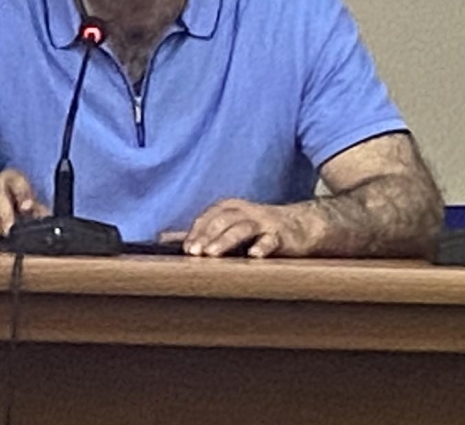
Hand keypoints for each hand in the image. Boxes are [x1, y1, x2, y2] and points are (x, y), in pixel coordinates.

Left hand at [171, 198, 319, 257]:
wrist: (300, 227)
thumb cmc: (258, 228)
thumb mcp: (228, 226)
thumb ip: (199, 233)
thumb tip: (163, 238)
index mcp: (230, 208)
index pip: (208, 217)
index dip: (196, 231)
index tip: (185, 249)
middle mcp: (245, 212)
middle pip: (222, 220)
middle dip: (206, 236)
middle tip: (194, 253)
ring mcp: (264, 223)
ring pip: (243, 228)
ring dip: (226, 240)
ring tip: (213, 254)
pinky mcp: (282, 236)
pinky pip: (272, 239)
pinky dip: (263, 246)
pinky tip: (254, 255)